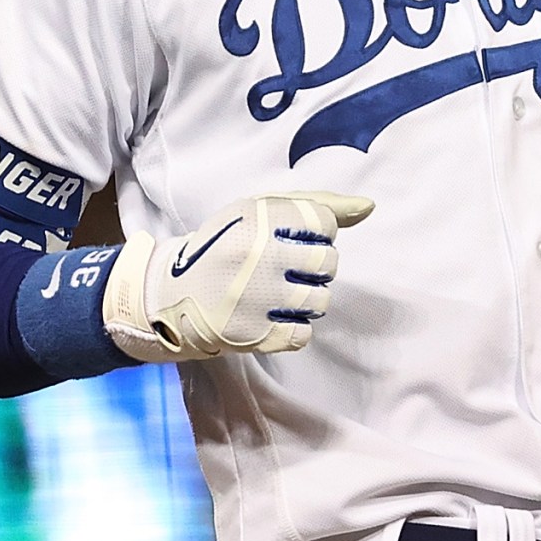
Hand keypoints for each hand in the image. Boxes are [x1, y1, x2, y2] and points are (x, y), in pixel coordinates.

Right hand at [101, 191, 373, 363]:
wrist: (170, 293)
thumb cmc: (226, 246)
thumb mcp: (260, 211)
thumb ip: (318, 205)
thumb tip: (370, 207)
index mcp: (258, 220)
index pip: (324, 223)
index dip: (316, 232)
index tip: (292, 238)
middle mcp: (258, 257)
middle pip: (328, 263)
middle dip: (316, 267)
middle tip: (287, 269)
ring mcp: (256, 299)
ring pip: (320, 301)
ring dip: (307, 299)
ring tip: (278, 293)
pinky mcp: (253, 335)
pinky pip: (303, 334)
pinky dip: (293, 328)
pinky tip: (271, 316)